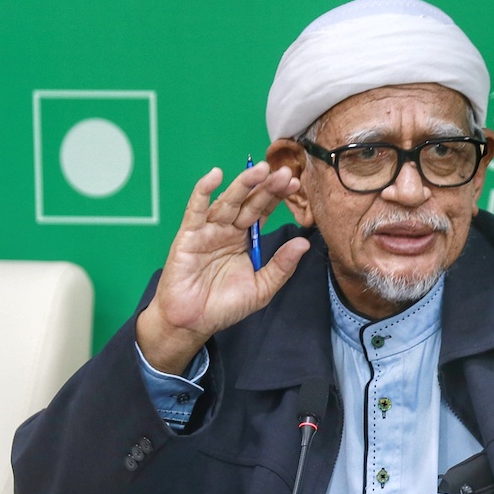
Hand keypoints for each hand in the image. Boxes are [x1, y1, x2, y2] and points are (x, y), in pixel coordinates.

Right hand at [136, 163, 309, 372]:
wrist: (193, 322)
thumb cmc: (225, 306)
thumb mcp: (261, 288)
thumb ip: (281, 266)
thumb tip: (304, 243)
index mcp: (246, 240)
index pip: (264, 211)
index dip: (277, 197)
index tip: (294, 183)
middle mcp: (228, 230)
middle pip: (249, 203)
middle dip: (266, 187)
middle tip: (284, 173)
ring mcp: (208, 231)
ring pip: (228, 202)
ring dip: (243, 185)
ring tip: (260, 170)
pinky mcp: (189, 236)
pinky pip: (196, 210)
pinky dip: (203, 192)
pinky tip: (215, 176)